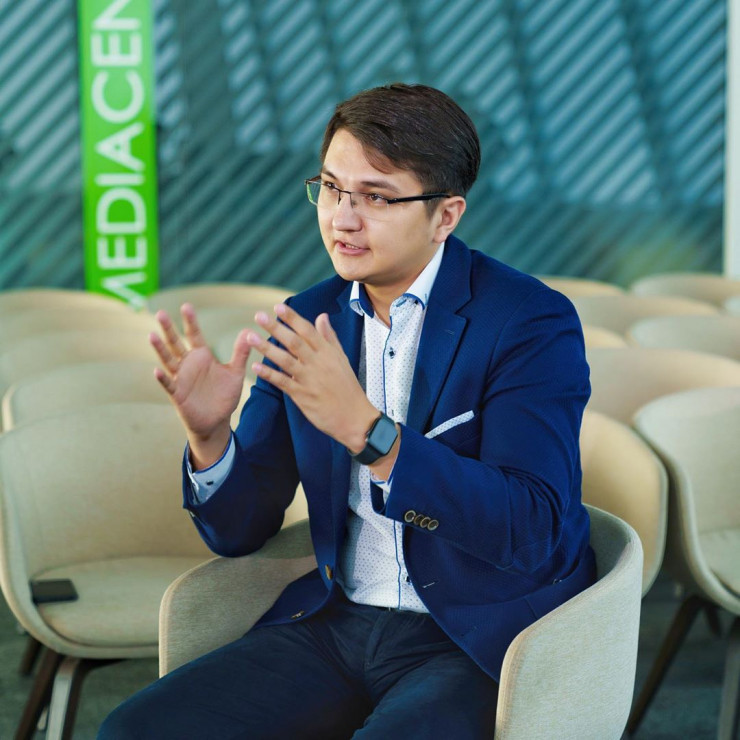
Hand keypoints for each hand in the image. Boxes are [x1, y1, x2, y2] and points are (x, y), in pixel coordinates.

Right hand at [150, 303, 250, 466]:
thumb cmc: (224, 395)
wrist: (217, 420)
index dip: (190, 321)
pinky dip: (162, 378)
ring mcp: (181, 378)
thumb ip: (240, 353)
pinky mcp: (178, 394)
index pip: (194, 334)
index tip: (186, 305)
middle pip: (176, 343)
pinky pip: (168, 384)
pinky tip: (156, 370)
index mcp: (202, 355)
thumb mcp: (235, 372)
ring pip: (168, 360)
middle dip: (168, 329)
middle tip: (160, 313)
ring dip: (160, 349)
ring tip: (151, 335)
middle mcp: (188, 363)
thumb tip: (249, 331)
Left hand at [248, 304, 377, 451]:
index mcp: (328, 353)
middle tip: (259, 316)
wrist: (355, 417)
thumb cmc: (348, 387)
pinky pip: (283, 382)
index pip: (308, 331)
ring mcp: (309, 379)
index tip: (278, 307)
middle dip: (276, 328)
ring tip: (250, 336)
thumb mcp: (342, 359)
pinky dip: (269, 374)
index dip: (293, 318)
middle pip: (294, 342)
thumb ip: (330, 337)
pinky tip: (256, 366)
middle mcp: (318, 363)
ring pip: (285, 360)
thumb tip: (322, 316)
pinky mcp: (303, 395)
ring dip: (267, 348)